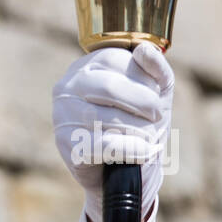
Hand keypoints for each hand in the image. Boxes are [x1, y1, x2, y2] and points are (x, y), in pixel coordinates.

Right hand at [52, 42, 173, 221]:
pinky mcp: (66, 144)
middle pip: (110, 87)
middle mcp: (68, 86)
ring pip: (108, 117)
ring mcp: (63, 115)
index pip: (117, 59)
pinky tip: (142, 152)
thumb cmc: (143, 125)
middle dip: (145, 106)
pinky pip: (106, 145)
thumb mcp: (158, 95)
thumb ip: (158, 71)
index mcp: (88, 66)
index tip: (156, 103)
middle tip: (156, 120)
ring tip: (148, 139)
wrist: (131, 171)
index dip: (145, 82)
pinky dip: (133, 149)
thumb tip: (144, 50)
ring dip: (141, 131)